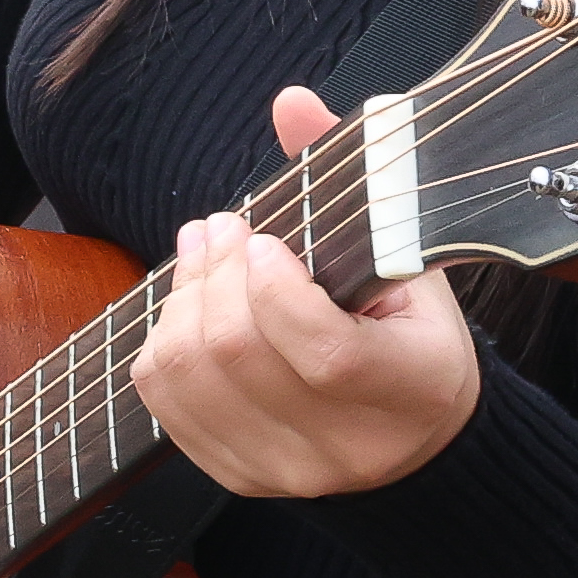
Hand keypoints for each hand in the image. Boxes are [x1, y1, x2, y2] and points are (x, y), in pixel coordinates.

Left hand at [127, 89, 481, 498]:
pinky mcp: (236, 475)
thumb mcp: (408, 263)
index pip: (326, 351)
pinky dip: (163, 337)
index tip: (262, 238)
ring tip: (201, 250)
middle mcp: (348, 447)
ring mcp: (286, 470)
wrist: (414, 439)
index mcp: (411, 391)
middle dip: (214, 274)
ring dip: (181, 296)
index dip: (275, 289)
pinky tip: (187, 302)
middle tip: (219, 227)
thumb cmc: (411, 336)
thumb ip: (357, 183)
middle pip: (240, 354)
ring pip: (191, 374)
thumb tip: (292, 102)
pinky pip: (163, 400)